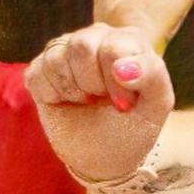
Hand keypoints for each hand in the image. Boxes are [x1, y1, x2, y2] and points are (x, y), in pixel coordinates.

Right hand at [24, 24, 172, 186]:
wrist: (106, 155)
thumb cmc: (134, 124)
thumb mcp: (156, 103)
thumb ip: (151, 75)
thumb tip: (121, 67)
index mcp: (127, 40)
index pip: (113, 47)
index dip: (116, 81)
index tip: (124, 105)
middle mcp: (95, 37)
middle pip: (82, 46)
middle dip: (93, 84)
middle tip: (102, 101)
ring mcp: (64, 51)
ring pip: (57, 58)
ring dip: (73, 92)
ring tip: (86, 101)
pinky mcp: (40, 69)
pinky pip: (37, 75)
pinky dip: (52, 96)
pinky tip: (66, 102)